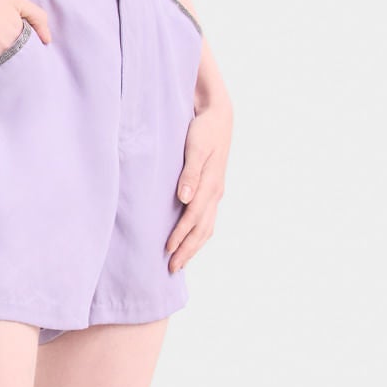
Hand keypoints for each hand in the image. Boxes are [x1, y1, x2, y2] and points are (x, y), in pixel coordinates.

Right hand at [0, 0, 50, 76]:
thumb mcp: (16, 1)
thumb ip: (38, 17)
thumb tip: (47, 40)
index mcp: (20, 42)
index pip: (31, 58)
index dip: (25, 55)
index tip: (17, 49)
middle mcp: (6, 57)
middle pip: (16, 68)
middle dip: (13, 62)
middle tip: (1, 51)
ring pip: (0, 75)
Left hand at [167, 88, 231, 270]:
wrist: (219, 117)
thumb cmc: (203, 130)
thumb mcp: (195, 147)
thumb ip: (190, 173)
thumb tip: (184, 198)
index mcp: (211, 184)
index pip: (194, 217)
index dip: (181, 235)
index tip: (167, 250)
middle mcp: (215, 192)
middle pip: (202, 228)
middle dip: (188, 250)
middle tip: (172, 269)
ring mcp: (216, 192)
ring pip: (207, 227)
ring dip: (194, 246)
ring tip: (180, 262)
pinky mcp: (213, 190)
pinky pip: (208, 219)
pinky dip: (199, 235)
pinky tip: (191, 242)